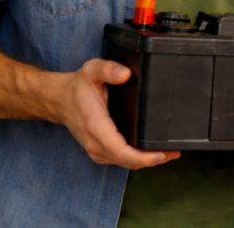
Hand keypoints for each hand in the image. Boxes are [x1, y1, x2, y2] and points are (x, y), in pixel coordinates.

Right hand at [51, 58, 179, 169]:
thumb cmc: (78, 86)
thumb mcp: (92, 69)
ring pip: (124, 163)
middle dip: (152, 160)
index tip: (162, 154)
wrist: (59, 99)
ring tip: (168, 153)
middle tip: (174, 152)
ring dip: (146, 162)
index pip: (121, 150)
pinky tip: (150, 153)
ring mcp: (96, 150)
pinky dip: (136, 160)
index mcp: (96, 126)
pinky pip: (120, 160)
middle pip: (127, 161)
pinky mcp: (98, 151)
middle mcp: (95, 143)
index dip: (143, 157)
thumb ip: (109, 69)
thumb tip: (125, 74)